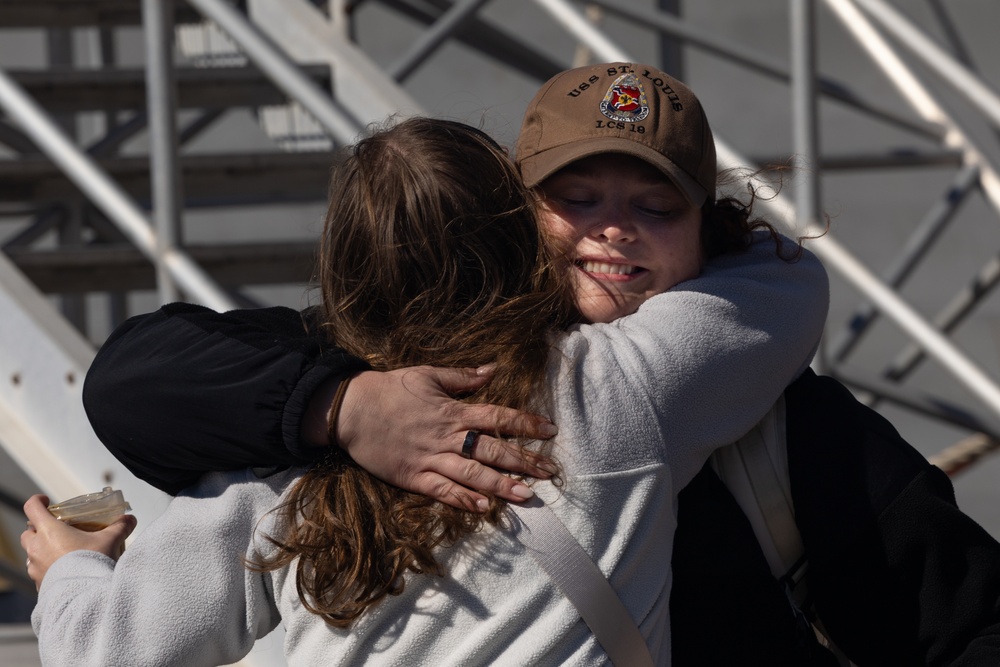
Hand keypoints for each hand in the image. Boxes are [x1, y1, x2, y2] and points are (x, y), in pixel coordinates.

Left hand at [21, 494, 136, 589]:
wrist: (84, 595)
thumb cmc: (91, 563)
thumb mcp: (110, 540)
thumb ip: (120, 527)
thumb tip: (130, 519)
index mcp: (49, 531)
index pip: (32, 507)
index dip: (38, 501)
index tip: (47, 501)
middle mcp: (36, 548)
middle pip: (28, 532)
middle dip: (39, 529)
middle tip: (57, 530)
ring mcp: (36, 567)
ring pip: (32, 554)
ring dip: (43, 550)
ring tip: (63, 553)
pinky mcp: (40, 584)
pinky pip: (39, 573)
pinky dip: (48, 569)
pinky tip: (65, 571)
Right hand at [333, 366, 558, 511]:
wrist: (350, 409)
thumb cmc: (389, 389)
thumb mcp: (427, 375)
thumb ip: (462, 376)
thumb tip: (493, 369)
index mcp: (453, 411)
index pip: (498, 416)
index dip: (526, 423)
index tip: (550, 429)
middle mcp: (446, 436)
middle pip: (493, 449)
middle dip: (524, 459)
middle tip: (551, 470)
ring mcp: (430, 459)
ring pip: (473, 474)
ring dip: (501, 485)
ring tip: (527, 494)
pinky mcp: (413, 477)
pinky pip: (442, 491)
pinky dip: (464, 500)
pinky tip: (485, 508)